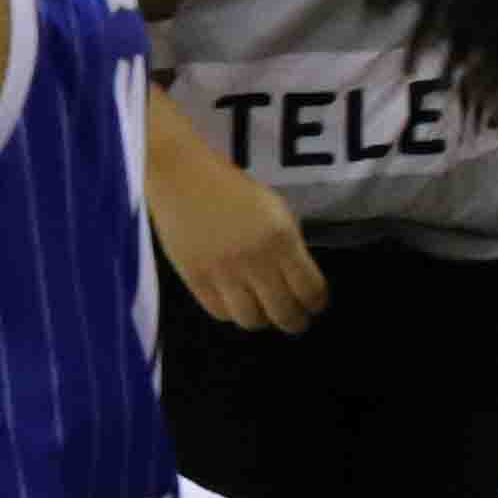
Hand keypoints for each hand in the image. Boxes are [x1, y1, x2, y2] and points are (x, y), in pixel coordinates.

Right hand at [157, 137, 325, 334]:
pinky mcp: (195, 278)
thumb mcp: (275, 211)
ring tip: (261, 310)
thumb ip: (288, 246)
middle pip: (284, 313)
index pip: (310, 290)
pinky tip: (234, 301)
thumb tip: (295, 279)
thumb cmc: (232, 188)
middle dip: (295, 320)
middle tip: (294, 318)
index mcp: (281, 239)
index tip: (313, 305)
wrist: (181, 177)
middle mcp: (256, 261)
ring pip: (252, 320)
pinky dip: (232, 312)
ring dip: (262, 319)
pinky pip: (220, 312)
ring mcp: (223, 273)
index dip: (316, 303)